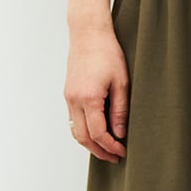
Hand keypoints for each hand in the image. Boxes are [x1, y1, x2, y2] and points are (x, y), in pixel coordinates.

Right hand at [65, 27, 128, 160]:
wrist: (88, 33)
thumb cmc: (107, 53)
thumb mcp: (122, 82)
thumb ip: (120, 110)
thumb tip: (120, 134)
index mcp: (88, 98)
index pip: (98, 134)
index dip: (111, 147)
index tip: (122, 151)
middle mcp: (74, 101)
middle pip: (83, 138)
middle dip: (99, 151)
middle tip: (114, 157)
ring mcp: (68, 98)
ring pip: (75, 131)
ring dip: (89, 144)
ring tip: (106, 149)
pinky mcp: (68, 94)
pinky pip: (73, 120)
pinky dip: (83, 131)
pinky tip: (96, 132)